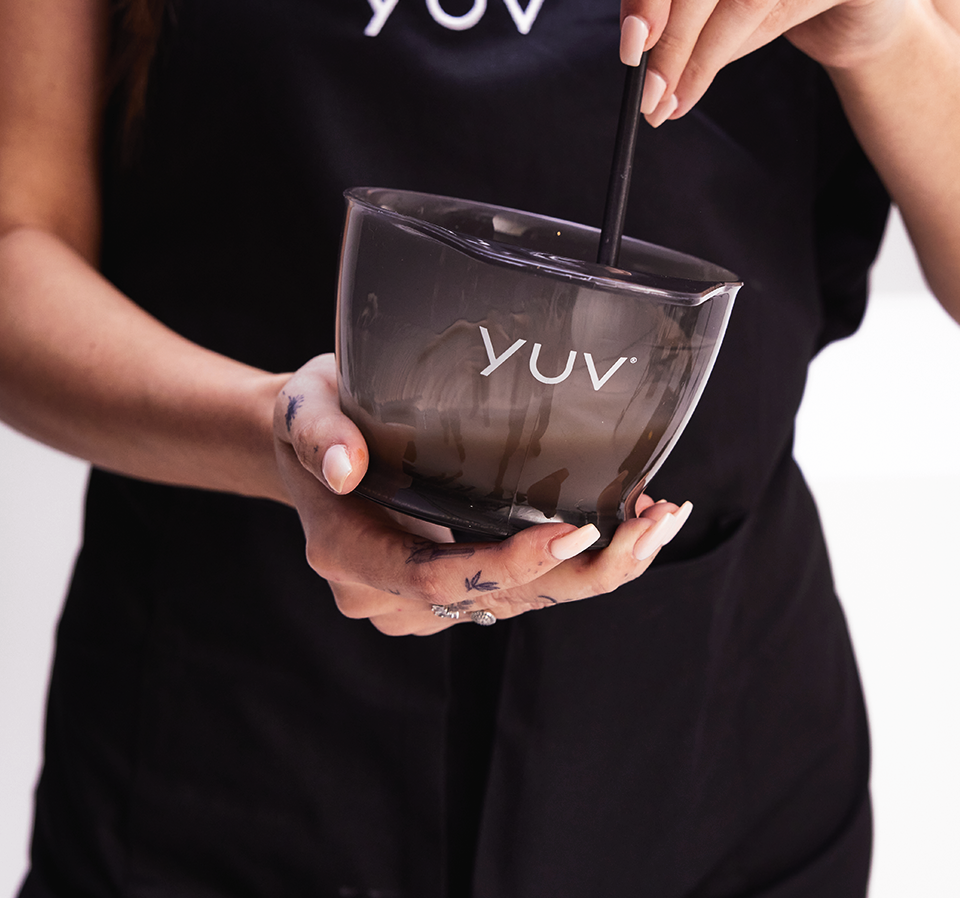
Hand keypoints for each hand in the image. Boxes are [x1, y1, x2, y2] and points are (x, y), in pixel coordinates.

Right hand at [273, 354, 691, 635]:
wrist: (315, 445)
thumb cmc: (315, 417)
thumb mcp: (305, 406)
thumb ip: (321, 433)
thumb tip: (345, 467)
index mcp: (350, 555)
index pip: (436, 578)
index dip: (509, 564)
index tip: (576, 531)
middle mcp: (387, 594)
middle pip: (496, 602)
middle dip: (582, 572)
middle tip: (650, 524)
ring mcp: (422, 600)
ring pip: (520, 603)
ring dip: (594, 570)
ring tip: (658, 519)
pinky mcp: (454, 589)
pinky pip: (522, 589)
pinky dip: (577, 564)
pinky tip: (626, 525)